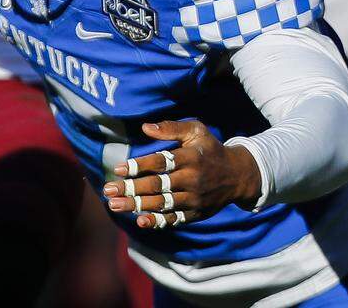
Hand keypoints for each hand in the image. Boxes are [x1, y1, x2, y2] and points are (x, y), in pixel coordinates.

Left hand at [102, 120, 261, 229]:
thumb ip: (172, 128)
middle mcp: (192, 180)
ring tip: (114, 205)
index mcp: (191, 158)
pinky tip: (141, 221)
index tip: (117, 169)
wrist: (239, 176)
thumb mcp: (197, 132)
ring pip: (162, 203)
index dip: (138, 166)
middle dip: (130, 188)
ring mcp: (195, 199)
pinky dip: (158, 221)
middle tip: (108, 190)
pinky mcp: (197, 213)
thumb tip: (145, 127)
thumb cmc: (211, 149)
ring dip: (137, 205)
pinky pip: (176, 219)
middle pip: (157, 185)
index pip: (160, 162)